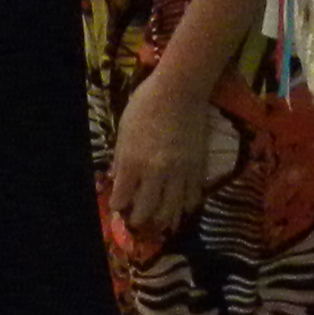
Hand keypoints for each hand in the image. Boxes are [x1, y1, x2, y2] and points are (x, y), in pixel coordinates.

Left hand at [106, 77, 219, 241]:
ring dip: (164, 220)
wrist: (180, 91)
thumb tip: (115, 178)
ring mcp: (179, 172)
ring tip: (160, 223)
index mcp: (133, 162)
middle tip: (137, 222)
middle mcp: (156, 172)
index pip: (122, 197)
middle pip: (148, 211)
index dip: (118, 206)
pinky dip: (186, 206)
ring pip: (172, 209)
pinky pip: (193, 196)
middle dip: (139, 220)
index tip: (118, 208)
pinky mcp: (198, 168)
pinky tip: (182, 207)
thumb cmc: (146, 104)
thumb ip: (120, 158)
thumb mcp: (124, 130)